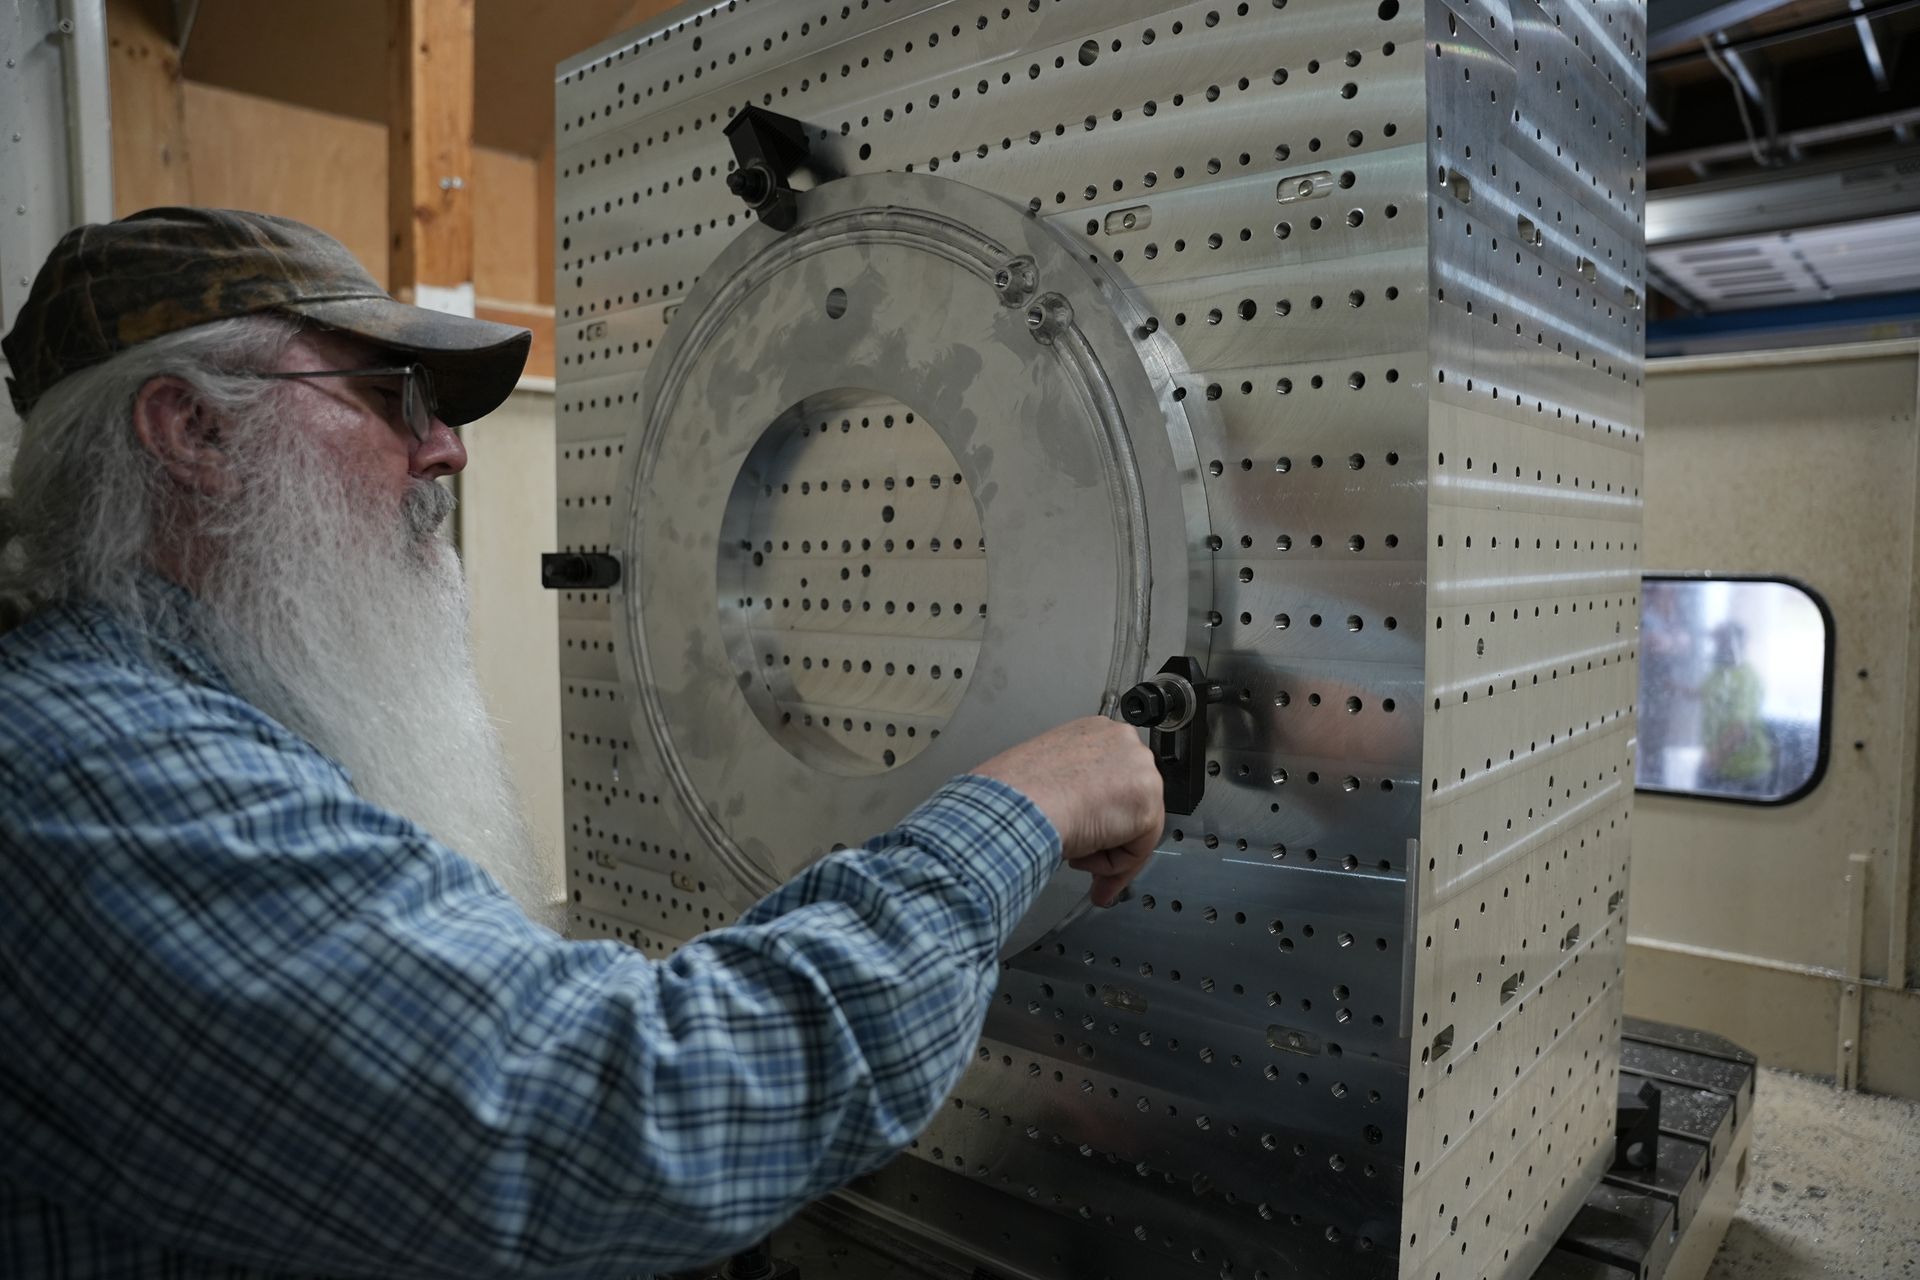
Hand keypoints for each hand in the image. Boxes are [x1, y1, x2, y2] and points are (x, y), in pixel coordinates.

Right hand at [971, 717, 1163, 906]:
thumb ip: (1077, 782)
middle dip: (1110, 836)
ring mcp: (1141, 770)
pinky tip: (1084, 854)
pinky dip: (1113, 865)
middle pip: (1130, 801)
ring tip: (1075, 851)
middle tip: (1084, 857)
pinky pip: (1138, 850)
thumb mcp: (1049, 770)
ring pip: (1135, 827)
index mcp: (1096, 731)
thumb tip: (1082, 808)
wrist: (1020, 805)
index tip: (1088, 832)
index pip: (1114, 777)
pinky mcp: (1148, 806)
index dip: (1100, 812)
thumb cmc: (1017, 792)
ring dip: (1106, 850)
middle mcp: (1124, 742)